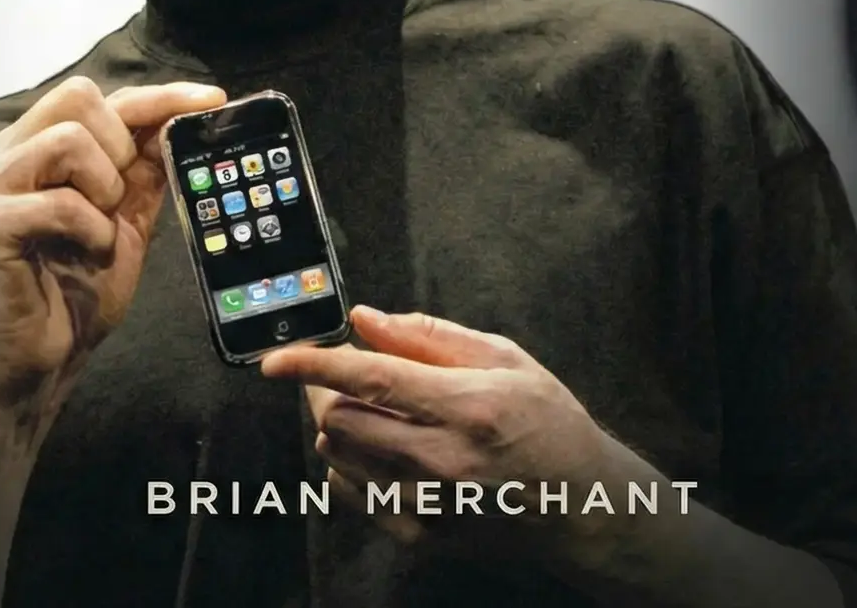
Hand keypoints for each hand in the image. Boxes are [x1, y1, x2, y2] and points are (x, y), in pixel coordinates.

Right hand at [0, 76, 224, 420]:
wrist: (37, 363)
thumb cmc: (74, 289)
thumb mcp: (125, 216)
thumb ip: (144, 167)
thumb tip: (184, 118)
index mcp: (35, 144)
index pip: (101, 95)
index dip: (159, 95)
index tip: (212, 100)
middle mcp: (6, 153)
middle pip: (77, 96)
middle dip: (119, 145)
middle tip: (119, 198)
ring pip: (67, 139)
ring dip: (104, 188)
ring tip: (99, 227)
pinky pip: (59, 201)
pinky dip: (91, 228)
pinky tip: (88, 252)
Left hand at [261, 304, 635, 568]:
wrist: (580, 507)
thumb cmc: (547, 421)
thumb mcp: (505, 358)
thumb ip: (431, 336)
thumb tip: (365, 320)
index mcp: (466, 406)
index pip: (372, 379)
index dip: (315, 365)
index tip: (275, 359)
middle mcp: (442, 460)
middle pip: (342, 420)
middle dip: (326, 388)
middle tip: (343, 370)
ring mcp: (428, 505)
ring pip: (340, 455)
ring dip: (339, 423)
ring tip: (374, 408)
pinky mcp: (420, 536)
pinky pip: (354, 493)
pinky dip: (351, 463)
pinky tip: (382, 446)